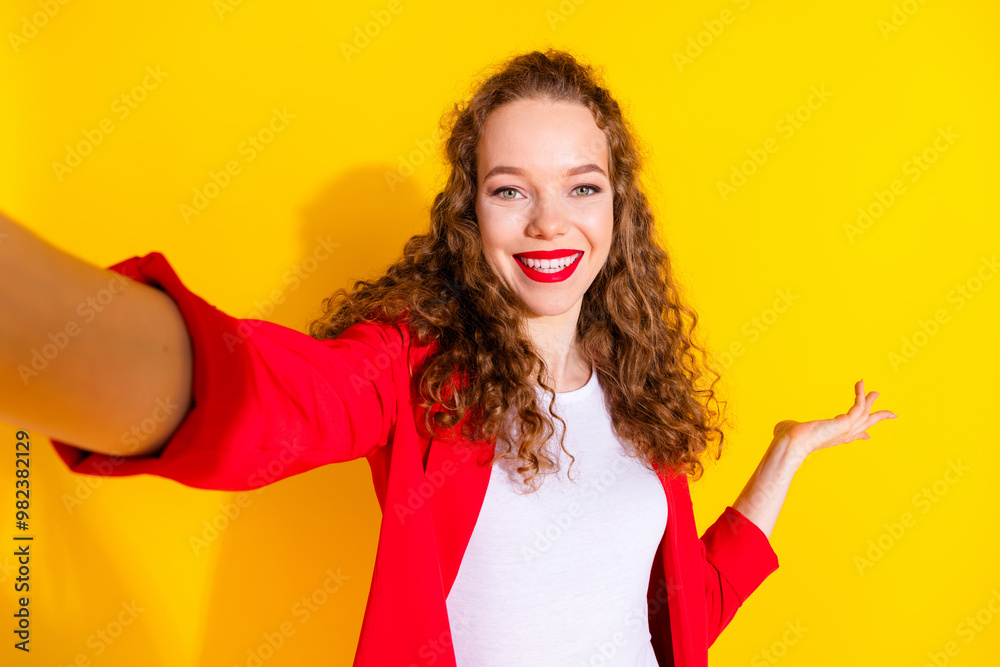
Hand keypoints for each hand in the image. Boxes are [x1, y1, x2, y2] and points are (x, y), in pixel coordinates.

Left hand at [773, 379, 897, 461]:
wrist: (792, 443)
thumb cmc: (787, 439)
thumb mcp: (791, 432)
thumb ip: (790, 428)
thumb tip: (780, 430)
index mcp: (831, 438)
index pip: (850, 437)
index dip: (861, 434)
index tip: (868, 435)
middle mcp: (840, 435)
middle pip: (864, 425)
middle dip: (877, 418)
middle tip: (891, 413)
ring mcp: (845, 429)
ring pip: (865, 414)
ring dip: (870, 401)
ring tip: (876, 391)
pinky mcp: (845, 422)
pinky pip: (859, 405)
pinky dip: (861, 393)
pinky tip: (860, 383)